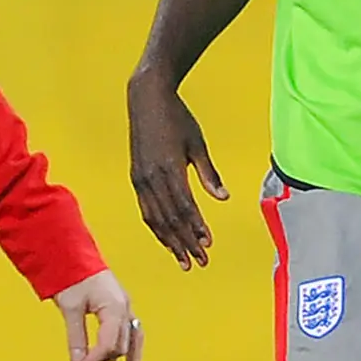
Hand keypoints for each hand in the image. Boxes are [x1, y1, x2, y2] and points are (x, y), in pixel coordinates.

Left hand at [53, 269, 142, 360]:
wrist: (74, 254)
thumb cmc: (72, 277)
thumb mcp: (70, 308)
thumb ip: (76, 338)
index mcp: (114, 307)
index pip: (107, 343)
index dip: (92, 360)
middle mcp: (125, 308)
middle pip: (121, 344)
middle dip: (104, 359)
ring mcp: (126, 307)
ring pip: (134, 339)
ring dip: (128, 358)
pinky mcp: (122, 306)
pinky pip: (131, 331)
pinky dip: (126, 346)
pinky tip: (119, 359)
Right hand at [128, 69, 226, 268]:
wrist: (146, 99)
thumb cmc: (177, 118)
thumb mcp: (197, 144)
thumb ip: (208, 173)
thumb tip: (223, 198)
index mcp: (170, 168)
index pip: (185, 208)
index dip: (196, 228)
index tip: (208, 245)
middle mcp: (152, 177)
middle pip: (170, 219)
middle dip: (186, 242)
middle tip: (199, 262)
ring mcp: (141, 178)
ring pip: (156, 218)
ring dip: (170, 241)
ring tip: (183, 259)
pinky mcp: (136, 177)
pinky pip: (146, 209)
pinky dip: (157, 227)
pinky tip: (166, 239)